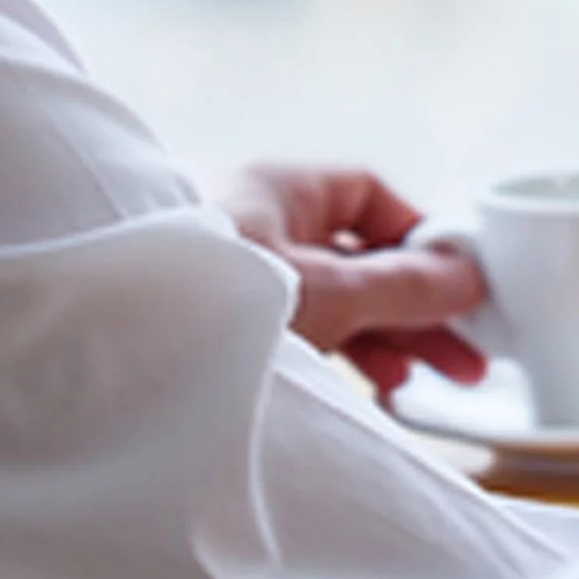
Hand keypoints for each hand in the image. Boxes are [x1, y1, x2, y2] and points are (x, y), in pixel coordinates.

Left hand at [221, 162, 489, 405]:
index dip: (421, 237)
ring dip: (385, 338)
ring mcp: (239, 279)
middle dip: (416, 305)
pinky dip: (339, 357)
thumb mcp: (328, 293)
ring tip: (428, 383)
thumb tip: (468, 276)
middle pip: (359, 255)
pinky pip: (300, 333)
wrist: (110, 364)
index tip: (463, 282)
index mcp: (279, 187)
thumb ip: (404, 286)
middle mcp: (257, 224)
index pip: (370, 196)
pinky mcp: (224, 329)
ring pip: (333, 299)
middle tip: (466, 354)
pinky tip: (369, 390)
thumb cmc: (212, 304)